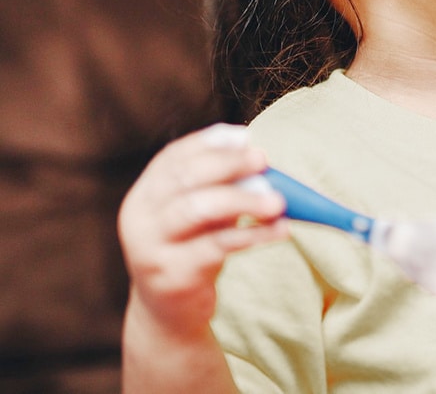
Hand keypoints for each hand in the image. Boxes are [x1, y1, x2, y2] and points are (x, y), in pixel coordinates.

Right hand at [118, 123, 287, 339]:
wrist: (166, 313)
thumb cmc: (191, 249)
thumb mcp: (202, 214)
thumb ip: (222, 187)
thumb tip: (259, 160)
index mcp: (145, 194)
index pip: (173, 158)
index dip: (209, 143)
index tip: (245, 137)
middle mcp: (140, 217)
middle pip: (186, 178)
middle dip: (229, 164)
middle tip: (264, 160)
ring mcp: (151, 247)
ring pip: (199, 209)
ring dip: (244, 200)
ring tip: (278, 201)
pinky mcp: (172, 275)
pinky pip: (218, 246)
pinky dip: (254, 234)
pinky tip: (280, 230)